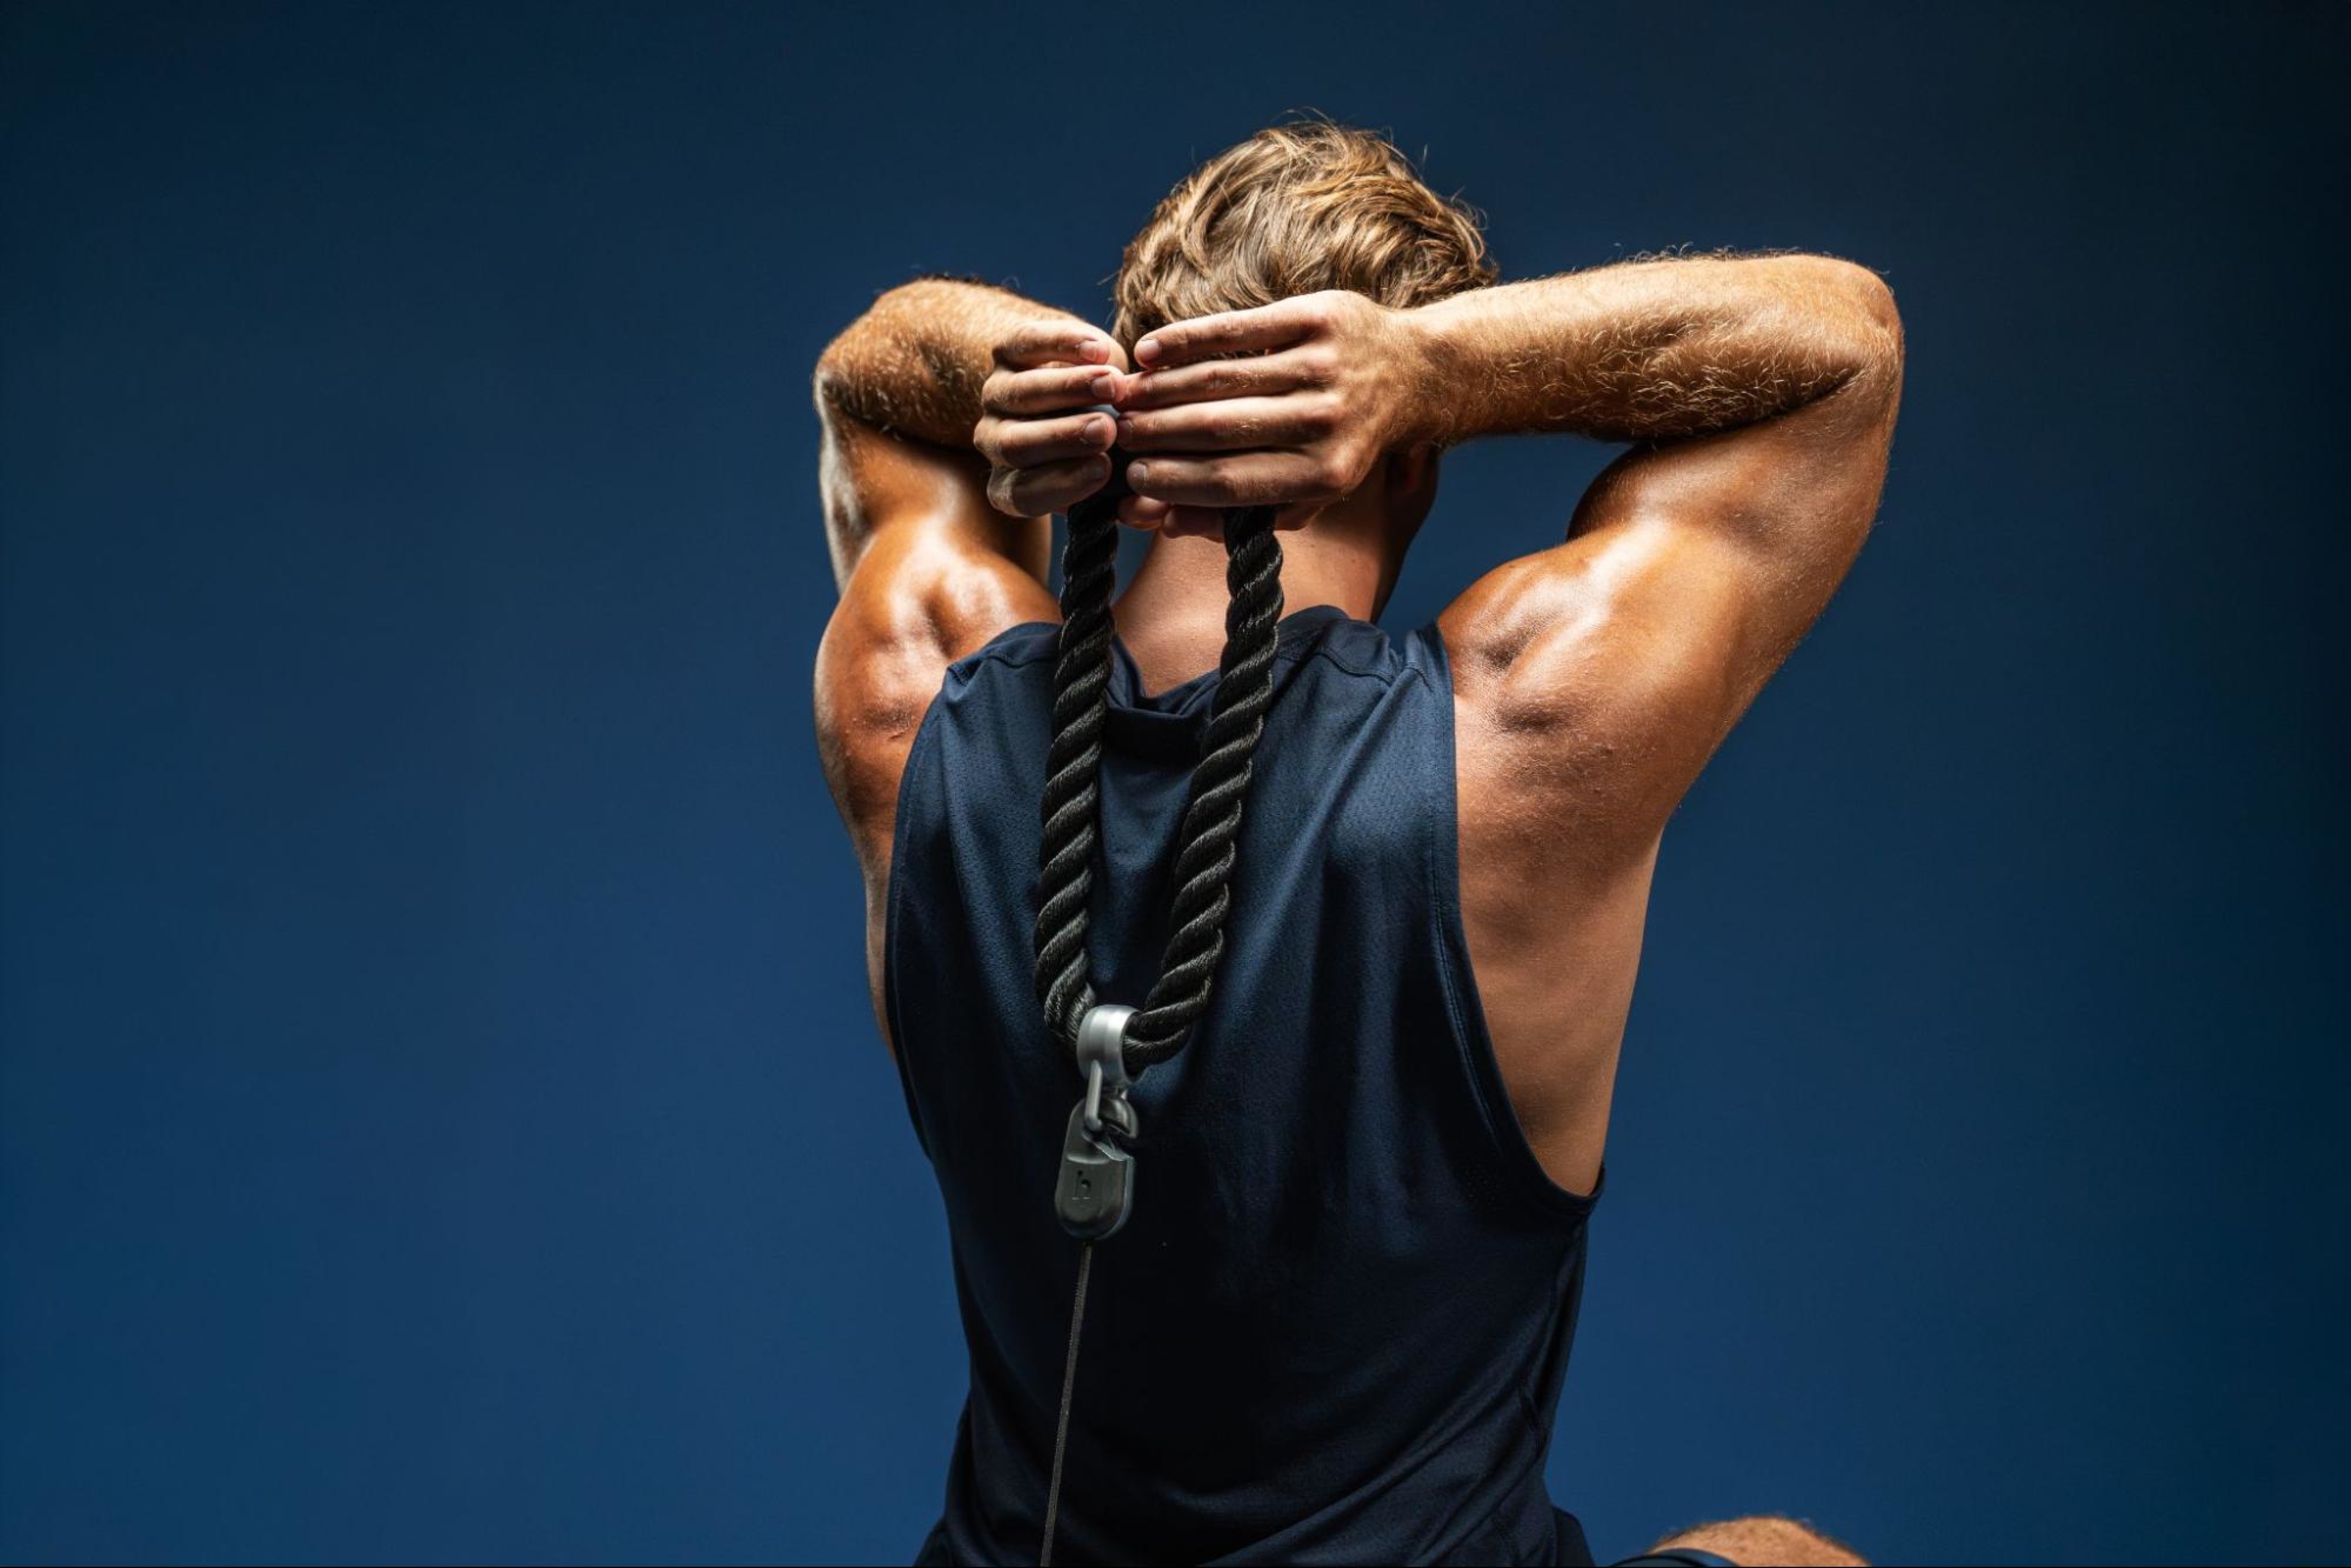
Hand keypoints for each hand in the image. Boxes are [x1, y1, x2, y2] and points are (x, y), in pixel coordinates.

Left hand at [973, 320, 1129, 516]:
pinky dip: (1062, 344)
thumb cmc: (1109, 449)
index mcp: (1012, 485)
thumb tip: (1156, 509)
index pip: (1023, 494)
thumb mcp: (1120, 478)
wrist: (1086, 388)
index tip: (1104, 471)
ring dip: (1069, 388)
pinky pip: (1025, 345)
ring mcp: (997, 395)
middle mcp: (995, 442)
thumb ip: (1134, 498)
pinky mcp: (1007, 352)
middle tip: (1107, 430)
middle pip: (1016, 445)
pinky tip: (1099, 351)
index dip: (1061, 484)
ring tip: (1113, 384)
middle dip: (1062, 437)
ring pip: (1022, 394)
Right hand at [1110, 290, 1433, 537]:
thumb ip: (1239, 514)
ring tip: (1125, 397)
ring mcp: (1325, 365)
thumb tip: (1163, 522)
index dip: (1172, 481)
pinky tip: (1148, 352)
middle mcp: (1328, 421)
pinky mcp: (1317, 317)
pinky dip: (1183, 340)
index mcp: (1327, 474)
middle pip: (1218, 430)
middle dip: (1155, 433)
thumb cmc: (1344, 443)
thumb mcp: (1308, 493)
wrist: (1413, 374)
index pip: (1230, 481)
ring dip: (1161, 388)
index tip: (1130, 476)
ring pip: (1220, 379)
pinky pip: (1235, 329)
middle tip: (1116, 433)